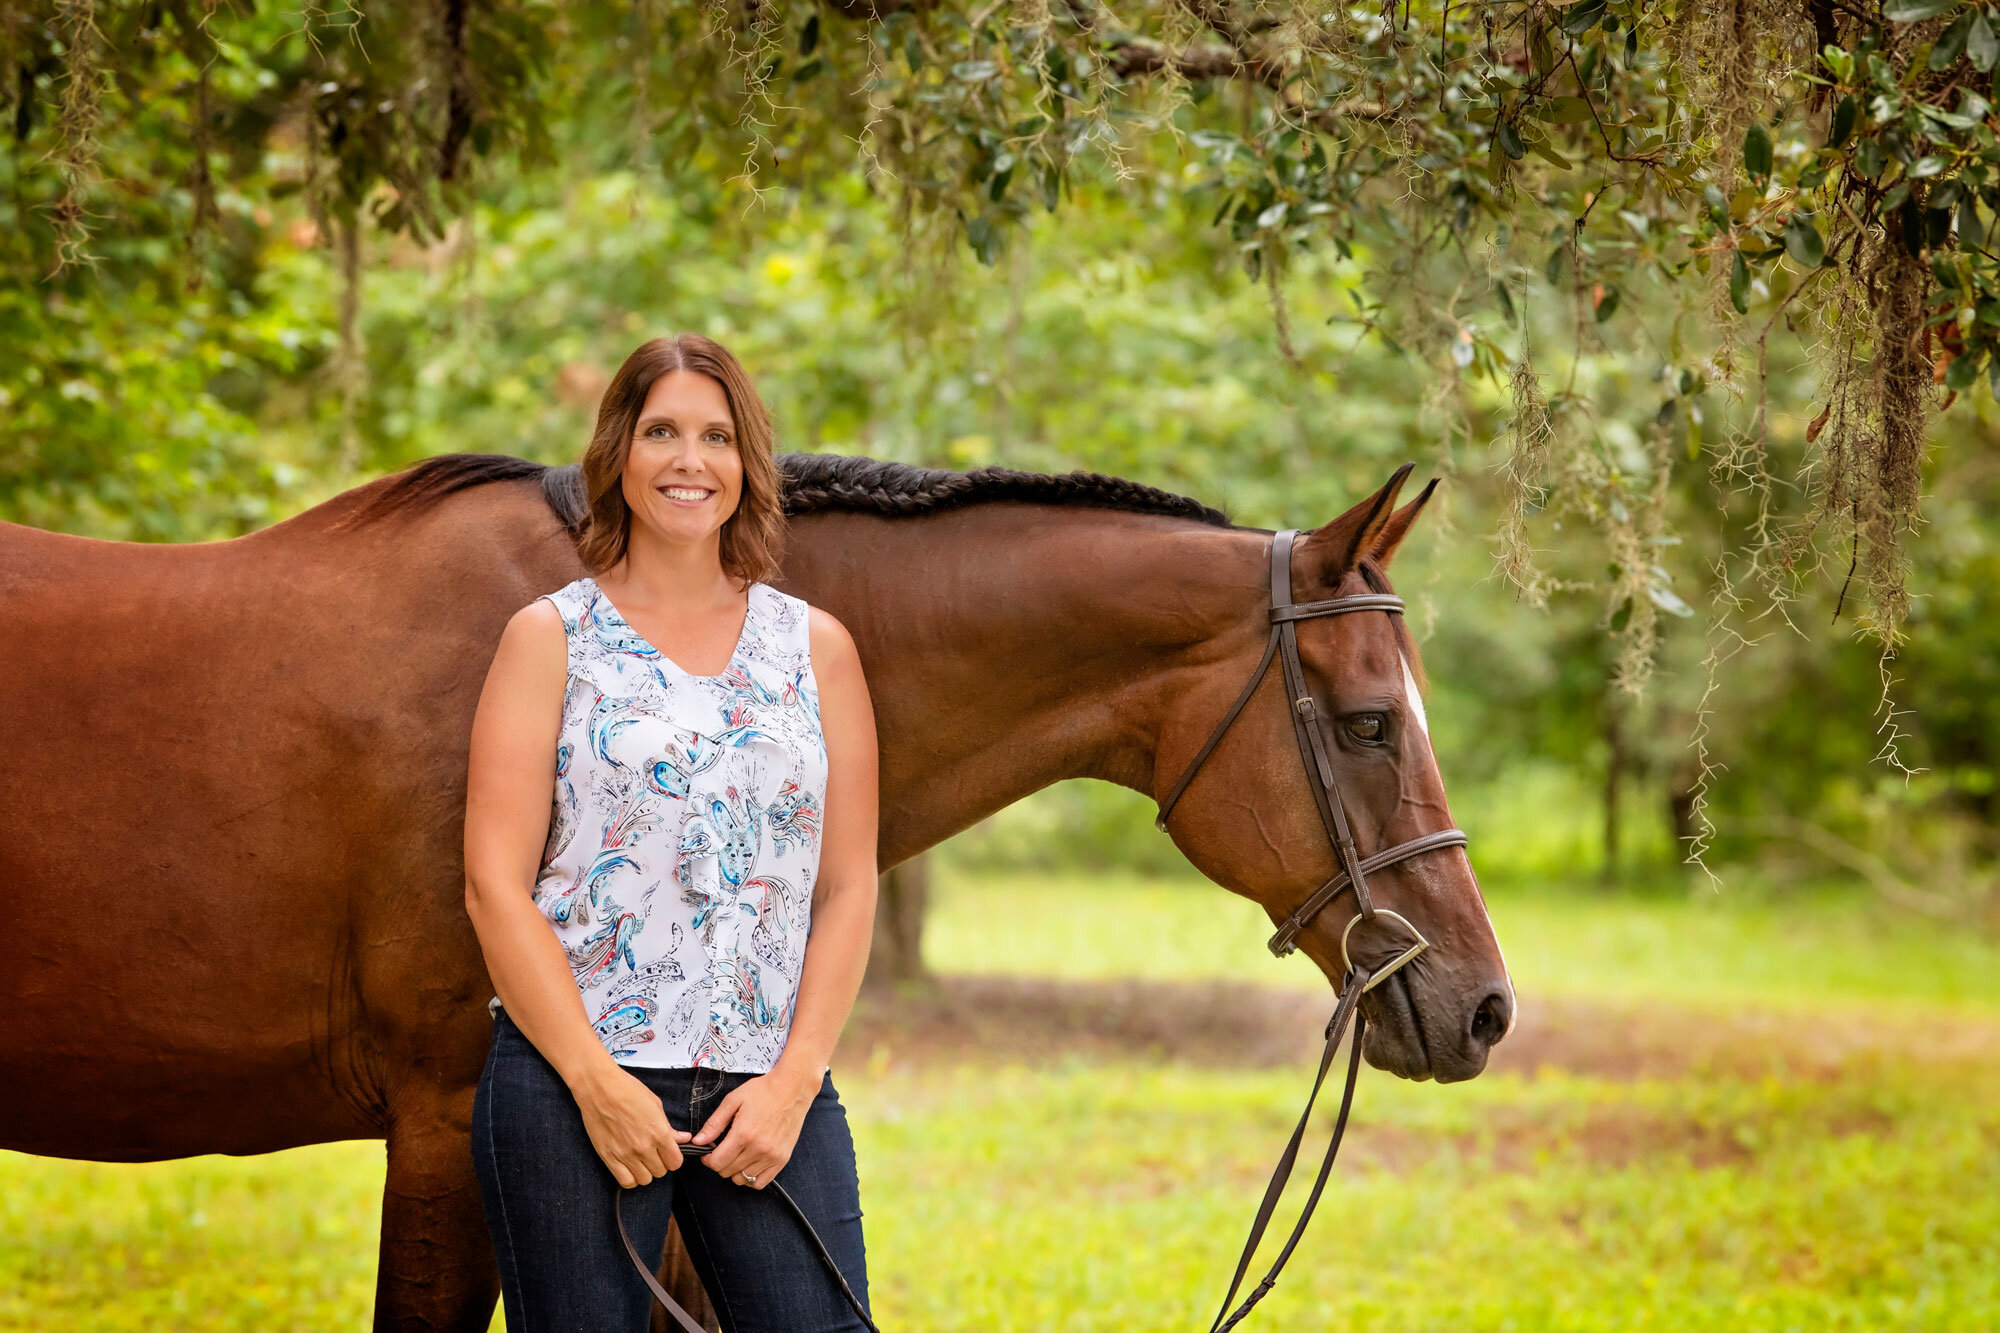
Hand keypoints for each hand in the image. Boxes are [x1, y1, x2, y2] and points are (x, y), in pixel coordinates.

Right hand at [571, 1062, 692, 1188]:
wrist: (600, 1087)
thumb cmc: (628, 1091)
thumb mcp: (655, 1105)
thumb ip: (669, 1127)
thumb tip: (683, 1138)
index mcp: (659, 1133)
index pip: (675, 1162)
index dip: (674, 1158)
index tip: (669, 1153)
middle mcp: (644, 1147)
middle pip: (661, 1172)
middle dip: (660, 1163)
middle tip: (654, 1153)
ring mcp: (625, 1154)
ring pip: (645, 1180)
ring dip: (645, 1171)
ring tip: (641, 1160)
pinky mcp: (609, 1157)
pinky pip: (626, 1181)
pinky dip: (630, 1178)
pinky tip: (629, 1167)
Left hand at [691, 1064, 820, 1188]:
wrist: (792, 1089)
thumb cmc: (763, 1091)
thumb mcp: (733, 1101)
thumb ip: (714, 1123)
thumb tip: (697, 1141)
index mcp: (743, 1134)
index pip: (717, 1162)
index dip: (708, 1159)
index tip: (708, 1152)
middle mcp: (758, 1148)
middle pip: (727, 1172)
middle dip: (719, 1162)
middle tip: (723, 1149)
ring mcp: (772, 1156)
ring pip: (742, 1179)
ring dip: (734, 1170)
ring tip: (737, 1154)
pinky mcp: (782, 1159)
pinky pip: (760, 1182)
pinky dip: (750, 1178)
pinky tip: (748, 1164)